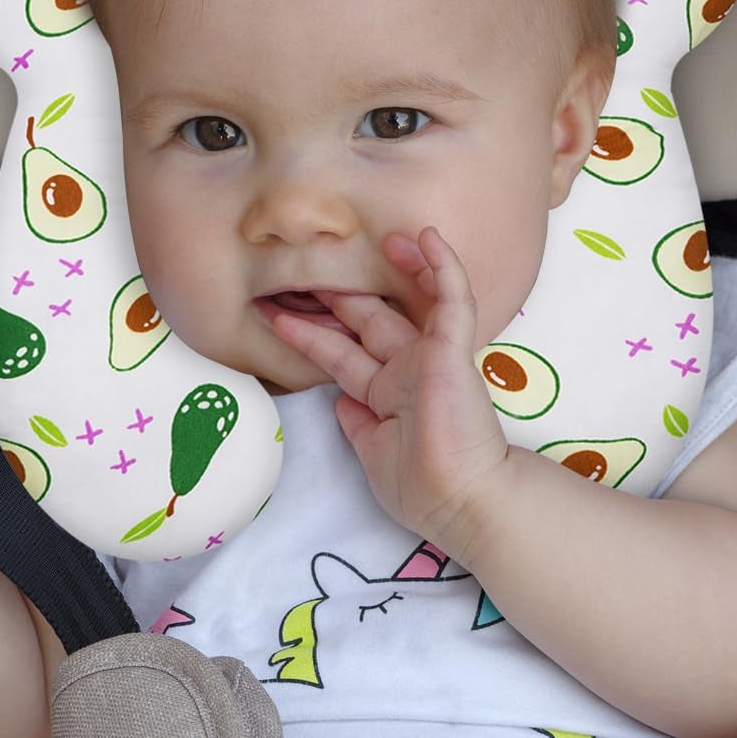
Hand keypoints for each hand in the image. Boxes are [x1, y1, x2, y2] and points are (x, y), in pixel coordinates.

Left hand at [268, 226, 509, 555]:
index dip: (311, 336)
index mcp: (386, 396)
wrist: (460, 500)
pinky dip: (443, 267)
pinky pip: (452, 300)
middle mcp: (406, 371)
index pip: (343, 356)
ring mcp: (431, 358)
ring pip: (409, 300)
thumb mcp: (372, 455)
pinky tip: (428, 237)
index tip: (277, 317)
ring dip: (392, 269)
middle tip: (305, 264)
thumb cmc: (421, 489)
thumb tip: (338, 399)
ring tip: (373, 239)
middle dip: (335, 294)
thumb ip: (356, 424)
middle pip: (367, 321)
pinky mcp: (454, 351)